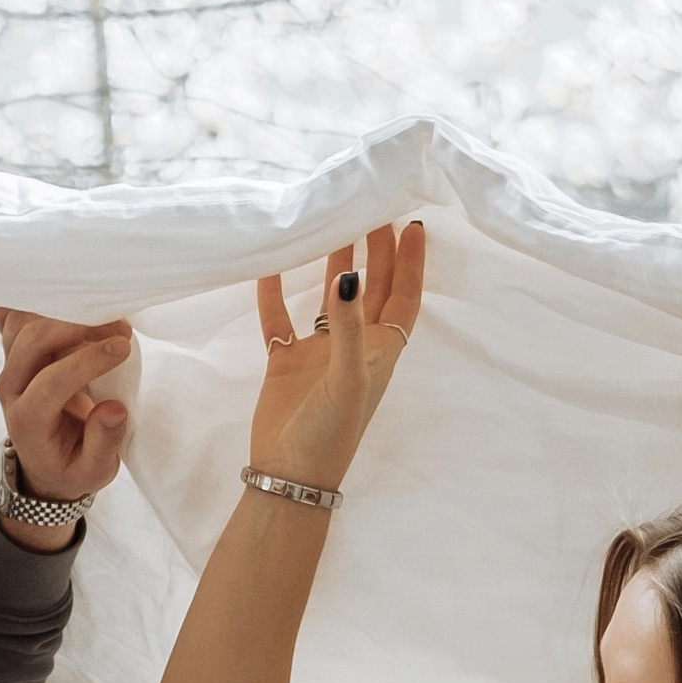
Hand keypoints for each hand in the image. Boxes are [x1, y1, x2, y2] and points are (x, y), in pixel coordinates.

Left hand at [0, 309, 131, 505]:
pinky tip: (75, 309)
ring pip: (23, 323)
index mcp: (27, 421)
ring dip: (64, 314)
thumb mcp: (94, 471)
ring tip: (106, 321)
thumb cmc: (72, 467)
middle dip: (78, 328)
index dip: (88, 360)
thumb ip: (103, 443)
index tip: (123, 347)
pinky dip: (45, 308)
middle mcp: (10, 389)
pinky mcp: (14, 354)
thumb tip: (114, 409)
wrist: (46, 466)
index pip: (52, 381)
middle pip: (32, 341)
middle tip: (121, 330)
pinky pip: (18, 318)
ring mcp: (9, 368)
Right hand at [251, 222, 424, 490]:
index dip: (411, 262)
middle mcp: (355, 347)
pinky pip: (280, 318)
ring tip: (334, 224)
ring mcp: (319, 353)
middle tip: (372, 208)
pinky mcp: (285, 361)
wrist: (289, 474)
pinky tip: (269, 264)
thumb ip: (350, 327)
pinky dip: (274, 292)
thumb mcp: (348, 378)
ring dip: (334, 264)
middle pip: (373, 288)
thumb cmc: (331, 432)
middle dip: (376, 251)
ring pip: (331, 298)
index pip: (405, 297)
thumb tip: (350, 275)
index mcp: (381, 351)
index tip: (413, 223)